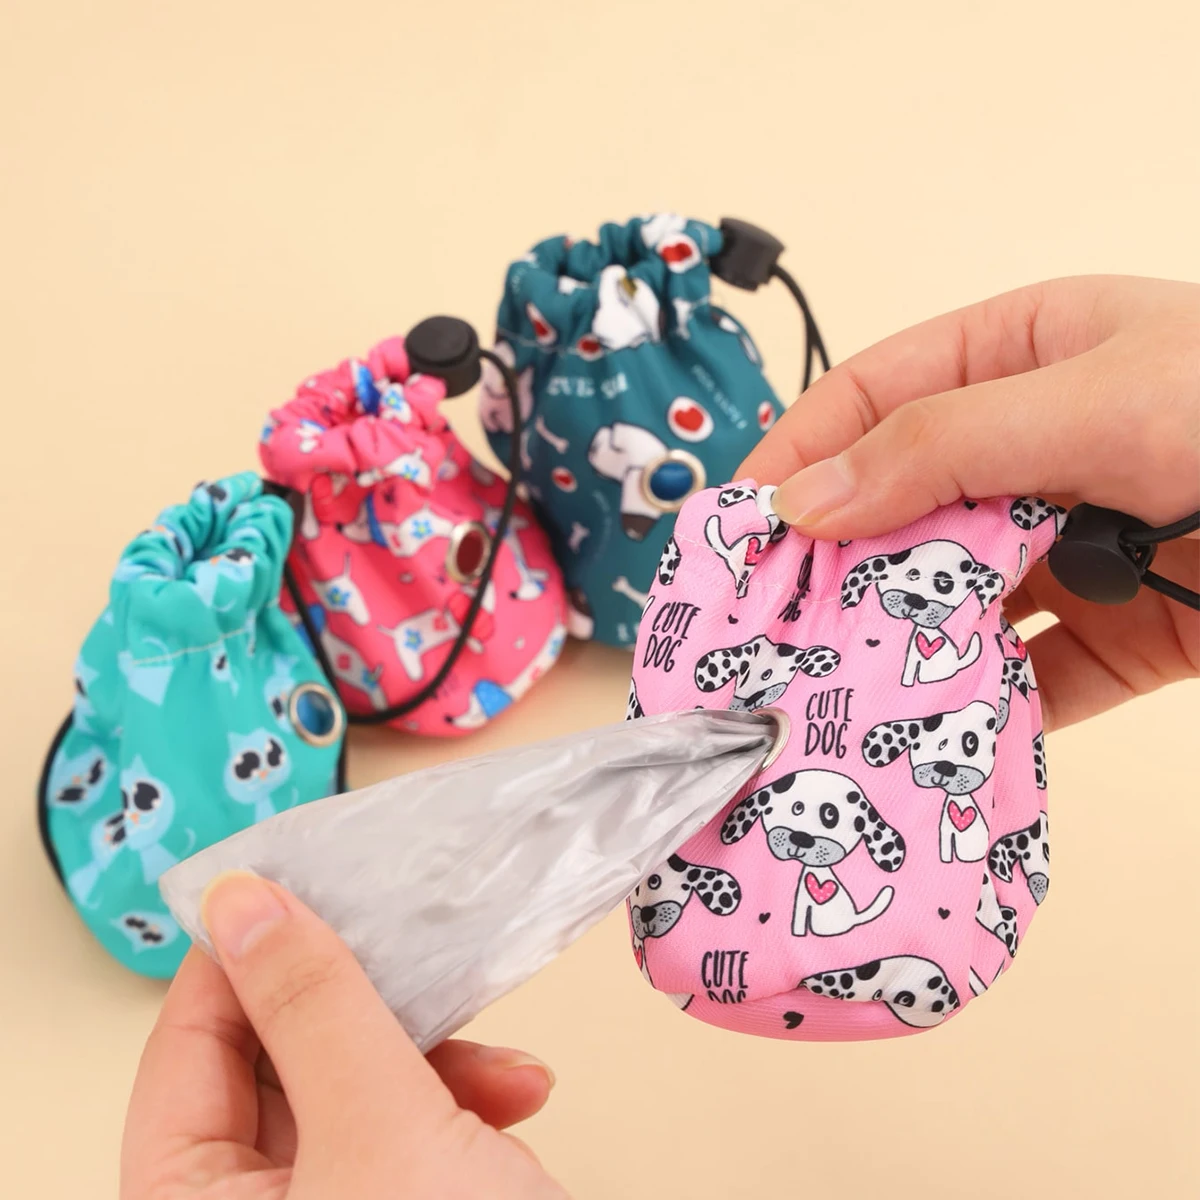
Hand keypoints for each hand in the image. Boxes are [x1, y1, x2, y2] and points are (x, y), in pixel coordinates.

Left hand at [121, 872, 567, 1198]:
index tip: (299, 881)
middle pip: (278, 1061)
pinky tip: (516, 1097)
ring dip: (435, 1054)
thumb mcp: (381, 1129)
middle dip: (367, 1011)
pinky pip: (405, 1121)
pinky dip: (461, 1099)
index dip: (240, 958)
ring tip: (501, 1064)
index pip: (185, 1048)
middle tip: (414, 957)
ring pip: (354, 1082)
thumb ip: (312, 1006)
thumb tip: (240, 900)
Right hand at [742, 275, 1199, 730]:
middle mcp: (1032, 451)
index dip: (795, 456)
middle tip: (766, 625)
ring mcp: (1068, 546)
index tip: (737, 525)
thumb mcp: (1098, 396)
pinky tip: (931, 735)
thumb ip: (943, 446)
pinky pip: (1023, 673)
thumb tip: (806, 499)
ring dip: (892, 642)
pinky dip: (976, 707)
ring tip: (829, 690)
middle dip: (829, 566)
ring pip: (946, 597)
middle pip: (895, 509)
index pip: (871, 399)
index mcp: (1021, 357)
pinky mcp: (1112, 633)